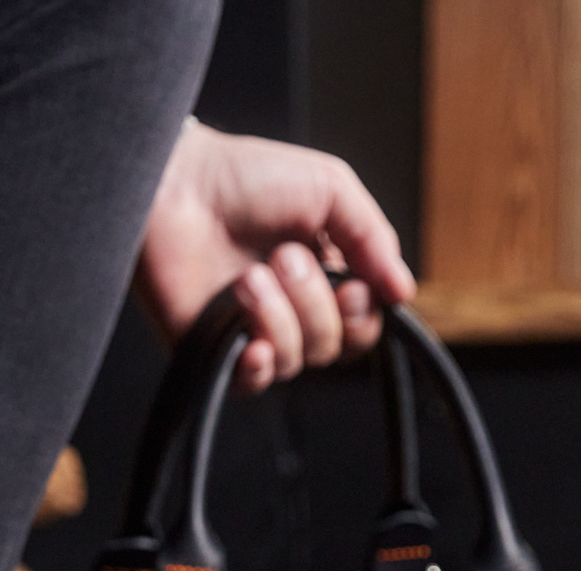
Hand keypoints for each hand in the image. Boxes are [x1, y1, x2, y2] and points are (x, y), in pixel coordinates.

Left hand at [134, 119, 415, 393]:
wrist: (177, 184)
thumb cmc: (247, 177)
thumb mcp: (331, 189)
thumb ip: (373, 239)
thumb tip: (403, 292)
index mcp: (324, 276)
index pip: (362, 325)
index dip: (363, 315)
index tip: (351, 285)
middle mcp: (290, 310)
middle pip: (333, 347)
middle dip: (316, 303)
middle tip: (283, 257)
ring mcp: (250, 332)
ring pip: (296, 361)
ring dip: (279, 316)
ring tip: (249, 275)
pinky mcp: (212, 351)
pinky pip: (252, 384)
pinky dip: (260, 364)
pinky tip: (250, 341)